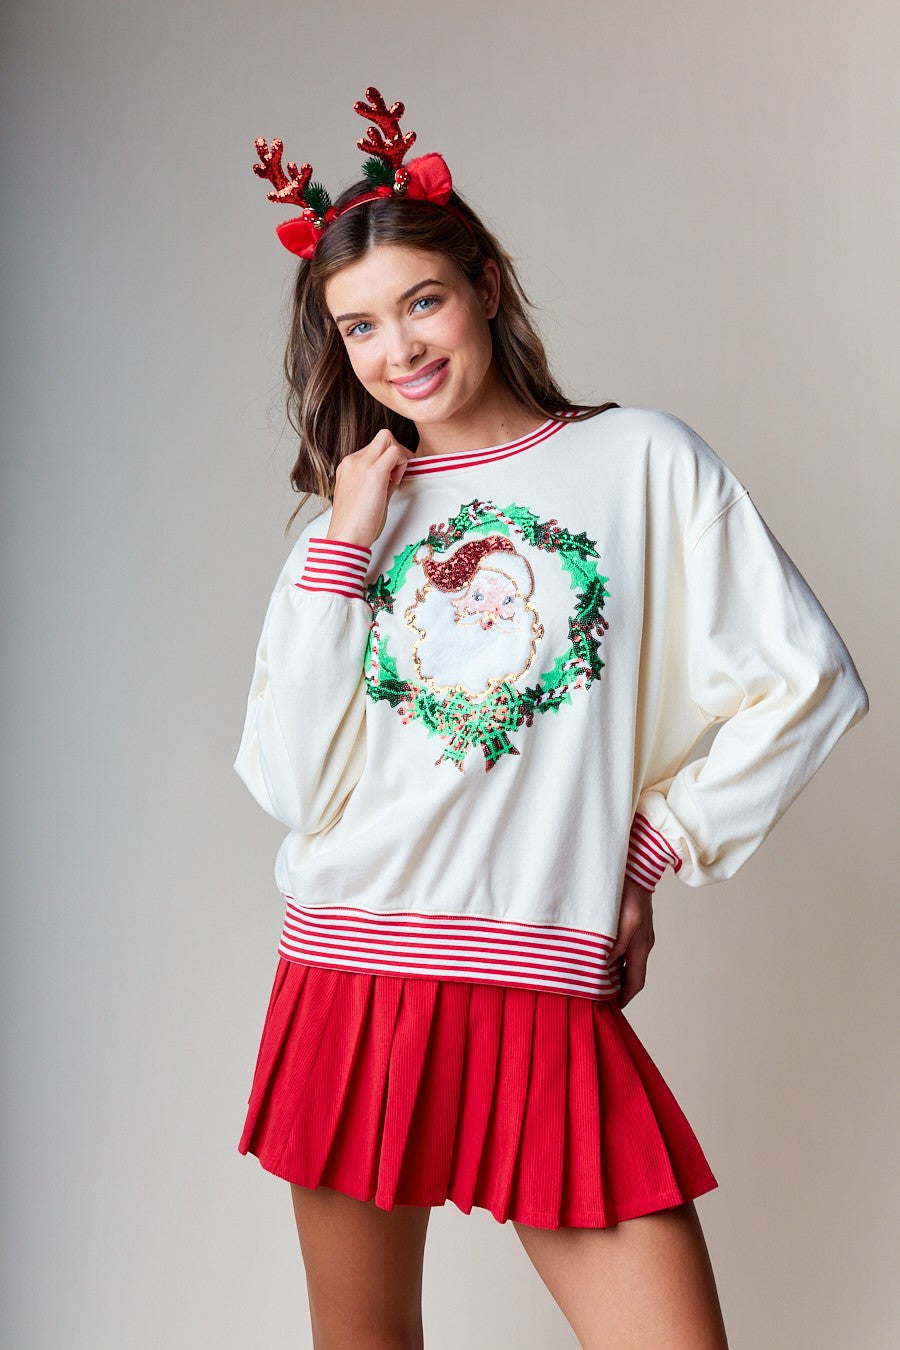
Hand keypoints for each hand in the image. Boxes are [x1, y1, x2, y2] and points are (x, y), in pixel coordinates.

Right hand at [327, 429, 414, 549]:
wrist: (345, 538)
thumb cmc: (355, 524)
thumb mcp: (366, 496)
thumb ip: (379, 481)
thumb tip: (395, 473)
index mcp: (348, 466)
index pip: (373, 448)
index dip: (388, 459)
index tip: (392, 478)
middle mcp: (352, 461)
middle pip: (382, 437)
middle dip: (396, 450)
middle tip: (399, 474)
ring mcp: (361, 464)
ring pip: (387, 438)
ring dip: (399, 455)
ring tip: (396, 480)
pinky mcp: (374, 473)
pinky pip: (395, 451)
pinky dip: (402, 462)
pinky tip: (396, 482)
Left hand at [608, 877, 655, 1008]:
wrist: (635, 864)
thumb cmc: (626, 891)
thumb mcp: (620, 923)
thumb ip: (613, 948)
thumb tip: (604, 968)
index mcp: (641, 945)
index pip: (635, 982)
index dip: (624, 998)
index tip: (610, 1008)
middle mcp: (642, 941)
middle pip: (630, 973)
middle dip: (616, 987)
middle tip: (596, 996)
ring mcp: (638, 931)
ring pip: (625, 959)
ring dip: (611, 970)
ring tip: (592, 977)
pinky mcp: (632, 921)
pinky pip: (622, 946)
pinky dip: (611, 955)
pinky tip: (596, 952)